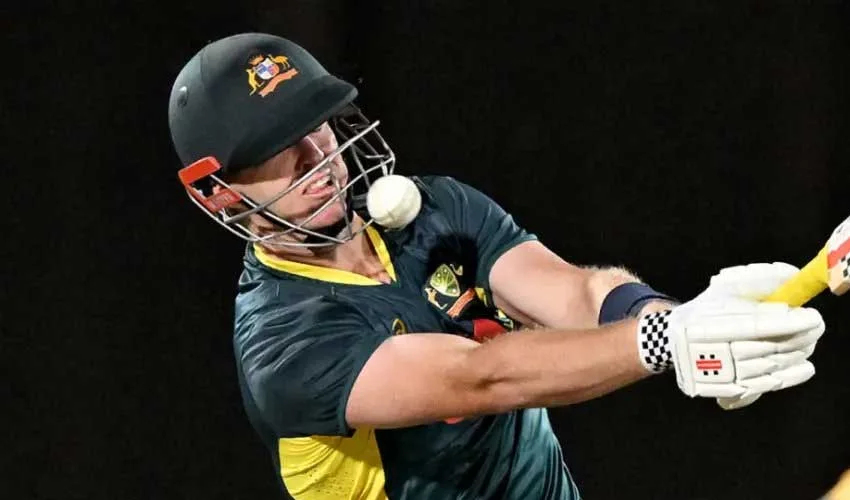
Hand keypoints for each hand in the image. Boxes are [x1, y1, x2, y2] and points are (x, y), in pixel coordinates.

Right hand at [636, 263, 823, 404]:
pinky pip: (763, 386)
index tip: (812, 317)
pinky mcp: (723, 390)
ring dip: (796, 355)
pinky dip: (789, 377)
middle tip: (817, 327)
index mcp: (704, 321)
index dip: (787, 324)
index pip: (753, 326)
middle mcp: (708, 351)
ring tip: (809, 342)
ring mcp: (716, 374)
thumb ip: (756, 278)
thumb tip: (791, 276)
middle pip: (764, 348)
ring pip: (768, 367)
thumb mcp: (724, 288)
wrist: (674, 343)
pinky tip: (805, 366)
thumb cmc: (706, 310)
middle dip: (798, 338)